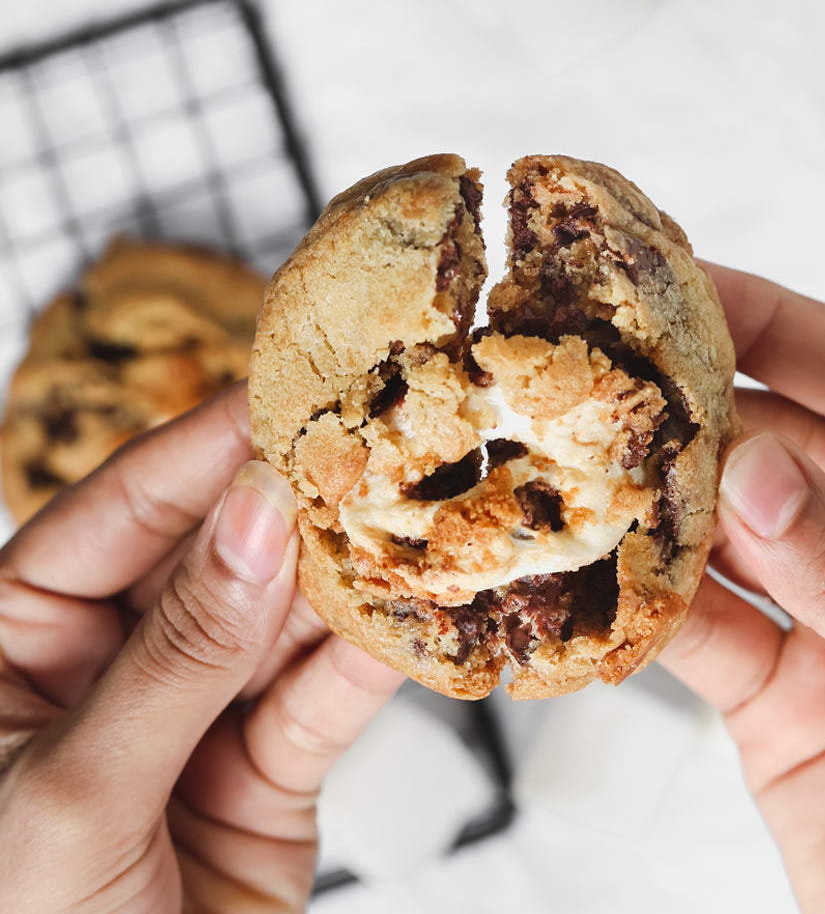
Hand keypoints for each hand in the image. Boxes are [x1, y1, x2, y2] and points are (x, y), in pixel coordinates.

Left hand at [0, 384, 403, 912]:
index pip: (116, 515)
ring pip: (284, 621)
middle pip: (217, 556)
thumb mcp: (73, 797)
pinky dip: (376, 661)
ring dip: (349, 577)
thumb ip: (177, 656)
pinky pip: (327, 697)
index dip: (198, 451)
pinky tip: (418, 615)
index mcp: (15, 644)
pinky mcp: (269, 768)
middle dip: (293, 507)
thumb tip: (254, 521)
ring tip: (414, 515)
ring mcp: (197, 713)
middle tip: (370, 444)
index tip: (276, 395)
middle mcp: (111, 664)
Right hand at [660, 265, 824, 913]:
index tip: (703, 284)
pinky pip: (701, 635)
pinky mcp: (780, 701)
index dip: (795, 329)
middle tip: (614, 369)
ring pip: (734, 539)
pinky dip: (646, 607)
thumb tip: (763, 478)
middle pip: (794, 450)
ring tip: (587, 456)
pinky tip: (598, 572)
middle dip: (705, 411)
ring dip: (663, 505)